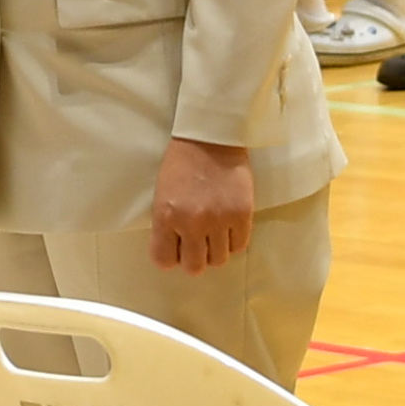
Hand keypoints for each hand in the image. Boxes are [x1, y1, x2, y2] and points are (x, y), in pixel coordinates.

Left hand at [151, 138, 257, 274]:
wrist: (211, 137)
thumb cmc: (181, 163)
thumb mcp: (162, 194)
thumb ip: (167, 224)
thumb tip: (175, 249)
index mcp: (166, 216)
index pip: (163, 260)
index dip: (170, 257)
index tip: (175, 247)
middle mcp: (192, 223)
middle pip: (194, 267)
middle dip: (194, 258)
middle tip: (197, 243)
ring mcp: (219, 220)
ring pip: (218, 260)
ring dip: (215, 250)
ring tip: (215, 233)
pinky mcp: (242, 214)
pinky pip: (239, 245)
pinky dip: (233, 241)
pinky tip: (229, 228)